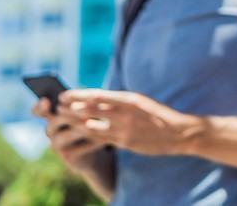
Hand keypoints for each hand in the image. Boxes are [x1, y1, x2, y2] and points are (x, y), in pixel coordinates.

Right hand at [32, 96, 103, 173]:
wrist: (96, 152)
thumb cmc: (91, 123)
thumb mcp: (88, 110)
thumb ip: (81, 102)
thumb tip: (89, 95)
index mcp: (52, 115)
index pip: (38, 110)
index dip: (39, 106)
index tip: (46, 101)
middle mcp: (51, 130)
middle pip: (55, 120)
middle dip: (71, 113)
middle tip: (86, 111)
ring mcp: (57, 145)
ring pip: (67, 135)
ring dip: (82, 129)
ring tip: (95, 124)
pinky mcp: (67, 156)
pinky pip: (78, 149)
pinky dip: (92, 143)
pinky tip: (105, 139)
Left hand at [58, 89, 200, 156]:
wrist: (179, 132)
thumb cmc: (159, 115)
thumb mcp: (141, 101)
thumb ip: (121, 101)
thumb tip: (98, 98)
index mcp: (129, 99)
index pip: (97, 95)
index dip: (77, 96)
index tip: (63, 95)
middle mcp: (125, 113)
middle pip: (91, 110)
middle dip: (71, 109)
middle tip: (57, 107)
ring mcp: (125, 129)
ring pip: (93, 125)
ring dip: (76, 122)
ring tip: (63, 119)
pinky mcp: (126, 142)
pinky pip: (102, 139)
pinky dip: (88, 135)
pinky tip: (79, 133)